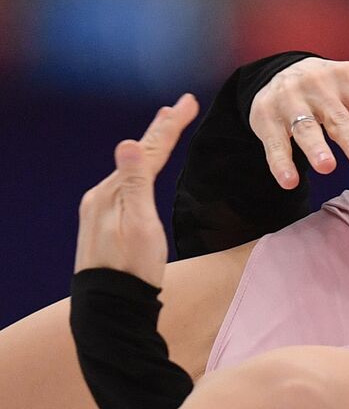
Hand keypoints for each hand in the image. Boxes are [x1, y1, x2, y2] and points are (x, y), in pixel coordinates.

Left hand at [74, 95, 199, 287]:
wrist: (112, 306)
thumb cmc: (133, 269)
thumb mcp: (139, 226)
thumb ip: (135, 184)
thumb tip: (128, 142)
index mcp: (112, 192)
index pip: (148, 150)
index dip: (170, 126)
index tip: (189, 101)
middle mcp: (101, 195)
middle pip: (138, 154)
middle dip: (161, 129)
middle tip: (181, 106)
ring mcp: (100, 208)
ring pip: (132, 168)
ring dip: (152, 146)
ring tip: (165, 127)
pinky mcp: (103, 222)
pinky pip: (126, 183)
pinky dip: (141, 167)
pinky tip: (142, 168)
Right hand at [250, 48, 348, 188]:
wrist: (284, 75)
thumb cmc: (341, 87)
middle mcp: (319, 89)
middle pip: (337, 118)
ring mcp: (291, 104)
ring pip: (304, 129)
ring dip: (314, 148)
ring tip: (327, 167)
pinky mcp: (266, 120)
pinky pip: (274, 143)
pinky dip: (280, 163)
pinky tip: (289, 181)